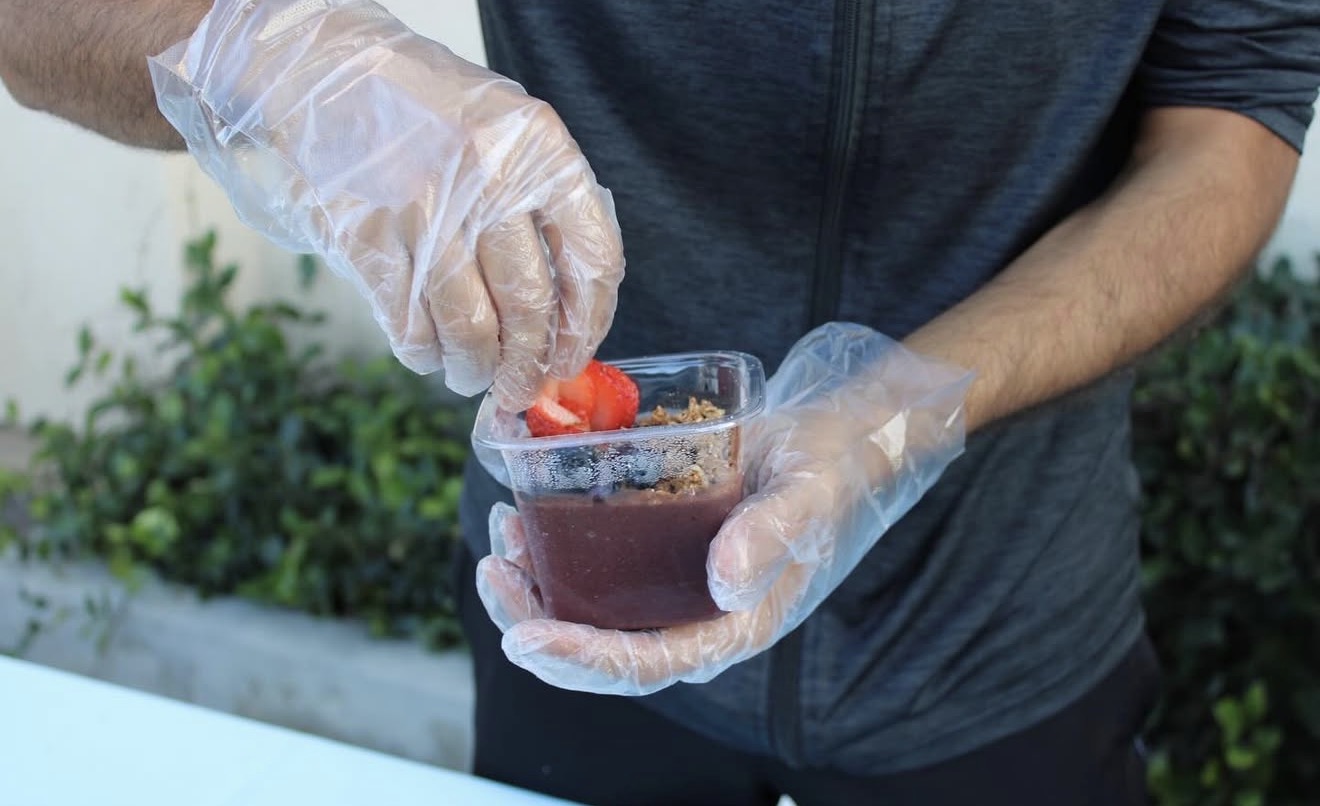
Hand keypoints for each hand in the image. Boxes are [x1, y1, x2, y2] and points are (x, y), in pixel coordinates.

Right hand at [149, 0, 624, 408]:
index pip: (591, 258)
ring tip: (473, 377)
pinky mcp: (366, 236)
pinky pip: (409, 325)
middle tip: (521, 389)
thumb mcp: (509, 134)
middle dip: (528, 367)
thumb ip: (545, 209)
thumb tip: (567, 320)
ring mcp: (425, 209)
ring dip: (476, 371)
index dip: (587, 324)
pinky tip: (429, 354)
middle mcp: (489, 177)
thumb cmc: (429, 115)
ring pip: (470, 328)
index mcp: (540, 150)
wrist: (325, 76)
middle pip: (529, 305)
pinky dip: (424, 356)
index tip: (573, 357)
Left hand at [477, 323, 972, 694]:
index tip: (525, 637)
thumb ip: (771, 535)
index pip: (644, 664)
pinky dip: (550, 553)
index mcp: (732, 624)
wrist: (827, 443)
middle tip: (494, 572)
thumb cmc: (824, 471)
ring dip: (533, 588)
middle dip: (534, 624)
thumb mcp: (807, 494)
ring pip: (585, 613)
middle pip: (598, 650)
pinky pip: (591, 571)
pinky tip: (523, 516)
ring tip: (502, 537)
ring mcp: (669, 589)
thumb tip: (726, 586)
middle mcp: (692, 618)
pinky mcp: (653, 555)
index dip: (581, 660)